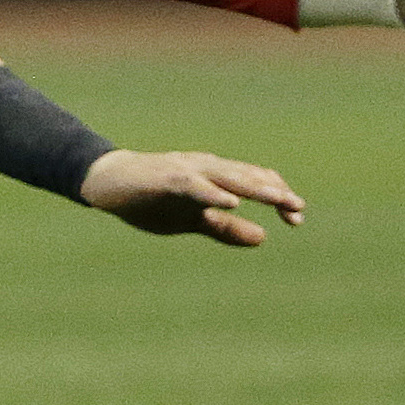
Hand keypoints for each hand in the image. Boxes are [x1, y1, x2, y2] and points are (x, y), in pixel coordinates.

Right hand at [79, 149, 305, 246]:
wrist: (106, 183)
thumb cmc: (150, 199)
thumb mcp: (192, 220)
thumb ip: (225, 228)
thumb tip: (262, 238)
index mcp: (214, 177)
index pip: (254, 181)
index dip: (278, 197)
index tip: (297, 219)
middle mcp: (205, 167)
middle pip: (247, 176)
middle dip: (274, 192)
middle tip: (298, 208)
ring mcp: (186, 170)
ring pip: (227, 176)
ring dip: (253, 188)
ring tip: (277, 199)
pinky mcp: (165, 177)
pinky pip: (194, 184)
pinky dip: (213, 192)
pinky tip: (231, 202)